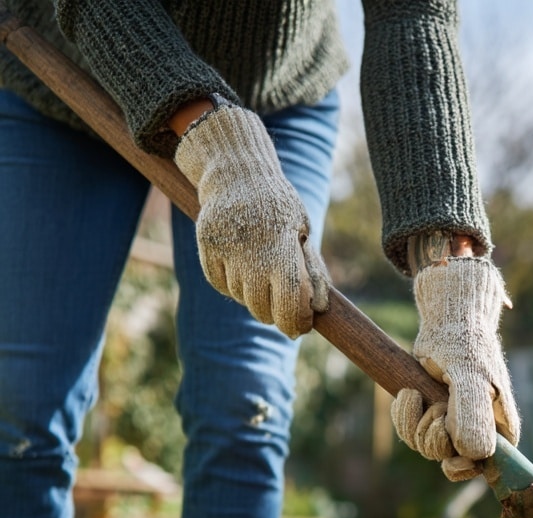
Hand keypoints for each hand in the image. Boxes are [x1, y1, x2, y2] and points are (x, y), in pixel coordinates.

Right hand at [173, 104, 329, 337]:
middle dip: (277, 312)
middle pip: (263, 311)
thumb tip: (320, 309)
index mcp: (282, 252)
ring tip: (261, 269)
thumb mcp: (303, 233)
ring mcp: (226, 252)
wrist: (237, 173)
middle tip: (283, 298)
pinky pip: (221, 286)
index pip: (290, 307)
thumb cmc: (279, 207)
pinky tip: (241, 263)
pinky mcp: (207, 250)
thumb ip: (312, 272)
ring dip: (254, 295)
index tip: (302, 323)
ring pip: (242, 300)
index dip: (297, 323)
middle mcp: (251, 256)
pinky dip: (232, 283)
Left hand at [391, 257, 519, 480]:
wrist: (448, 322)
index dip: (464, 467)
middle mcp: (479, 432)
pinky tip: (408, 394)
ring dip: (413, 422)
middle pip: (447, 459)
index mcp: (501, 429)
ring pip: (425, 447)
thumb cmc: (465, 345)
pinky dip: (404, 415)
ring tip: (415, 394)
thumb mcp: (470, 377)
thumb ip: (473, 413)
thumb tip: (473, 454)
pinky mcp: (432, 416)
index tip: (449, 459)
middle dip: (432, 435)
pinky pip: (411, 433)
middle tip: (435, 406)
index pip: (485, 468)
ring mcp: (454, 425)